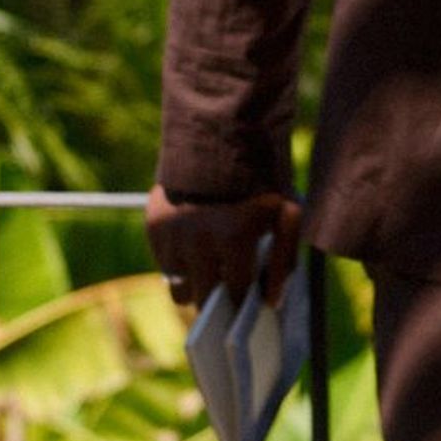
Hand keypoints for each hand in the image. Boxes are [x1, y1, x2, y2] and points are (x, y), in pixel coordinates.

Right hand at [144, 187, 301, 307]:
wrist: (221, 135)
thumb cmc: (261, 178)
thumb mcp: (287, 213)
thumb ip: (284, 260)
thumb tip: (271, 303)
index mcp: (233, 237)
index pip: (237, 294)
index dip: (245, 302)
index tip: (248, 304)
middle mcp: (198, 240)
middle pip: (203, 298)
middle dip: (218, 299)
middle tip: (228, 292)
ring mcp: (172, 235)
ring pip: (179, 288)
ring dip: (195, 284)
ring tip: (210, 270)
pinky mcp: (153, 227)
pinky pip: (164, 265)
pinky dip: (179, 264)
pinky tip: (194, 247)